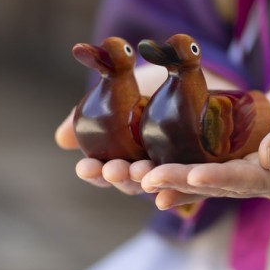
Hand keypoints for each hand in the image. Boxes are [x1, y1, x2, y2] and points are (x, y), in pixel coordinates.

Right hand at [56, 63, 238, 199]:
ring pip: (160, 185)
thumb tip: (62, 139)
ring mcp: (177, 173)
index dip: (94, 171)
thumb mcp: (120, 93)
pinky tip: (168, 196)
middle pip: (131, 183)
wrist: (194, 73)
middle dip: (119, 178)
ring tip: (139, 172)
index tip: (85, 166)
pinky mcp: (207, 171)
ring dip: (146, 182)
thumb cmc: (152, 88)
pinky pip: (195, 187)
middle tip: (112, 168)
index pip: (105, 171)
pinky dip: (180, 193)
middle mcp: (149, 169)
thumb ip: (93, 112)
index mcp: (125, 156)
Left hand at [140, 68, 269, 208]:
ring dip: (175, 182)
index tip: (192, 174)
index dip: (221, 178)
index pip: (252, 179)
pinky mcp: (239, 163)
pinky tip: (153, 185)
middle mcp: (269, 180)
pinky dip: (182, 180)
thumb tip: (269, 157)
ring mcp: (253, 173)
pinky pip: (208, 174)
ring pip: (210, 183)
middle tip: (148, 178)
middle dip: (184, 182)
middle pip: (223, 185)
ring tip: (141, 180)